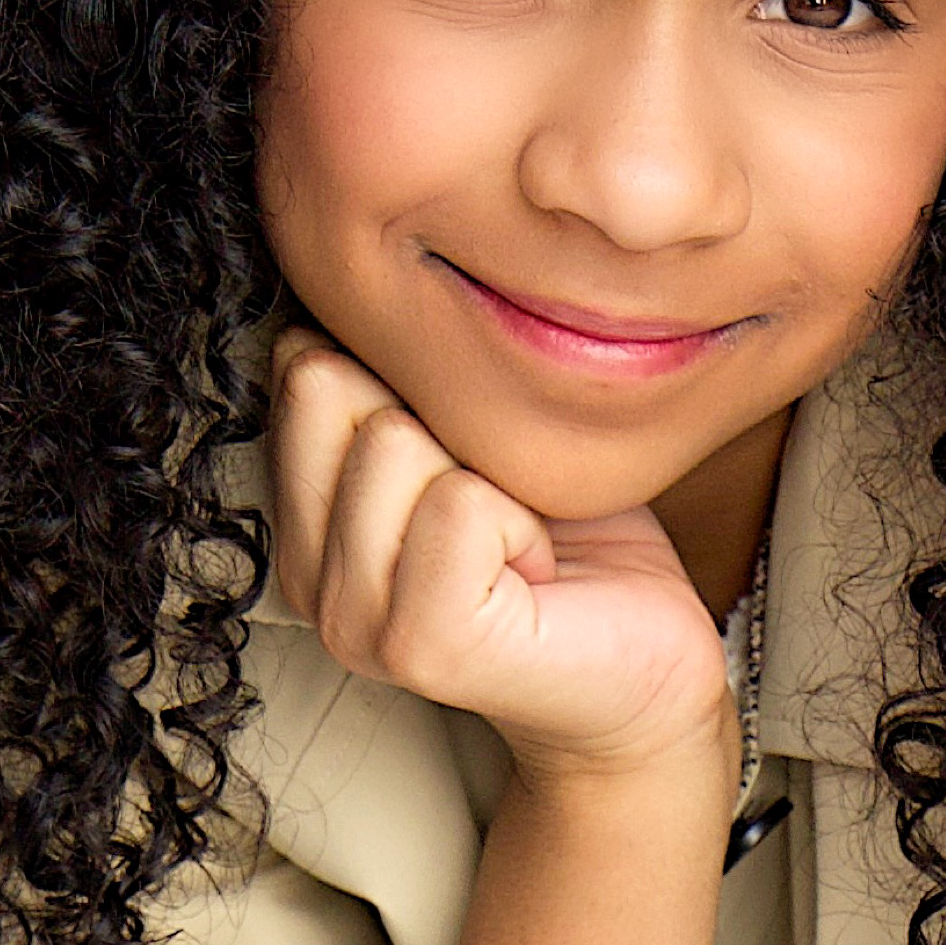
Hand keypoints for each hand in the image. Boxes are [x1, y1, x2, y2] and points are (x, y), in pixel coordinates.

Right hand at [266, 327, 736, 786]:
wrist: (647, 672)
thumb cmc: (578, 547)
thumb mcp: (478, 437)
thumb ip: (406, 381)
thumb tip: (371, 271)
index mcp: (308, 522)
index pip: (298, 363)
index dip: (408, 382)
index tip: (468, 460)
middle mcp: (309, 577)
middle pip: (334, 388)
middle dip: (445, 424)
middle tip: (501, 507)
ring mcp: (354, 621)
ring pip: (396, 440)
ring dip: (494, 479)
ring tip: (521, 545)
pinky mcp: (422, 645)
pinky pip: (460, 504)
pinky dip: (520, 522)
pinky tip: (536, 574)